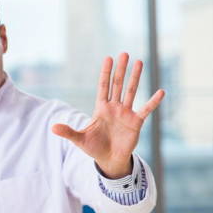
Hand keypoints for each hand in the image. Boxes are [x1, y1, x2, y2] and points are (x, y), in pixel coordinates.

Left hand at [52, 52, 164, 178]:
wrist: (108, 159)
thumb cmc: (93, 147)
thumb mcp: (79, 139)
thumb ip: (68, 131)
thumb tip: (52, 127)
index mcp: (101, 108)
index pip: (103, 86)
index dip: (105, 72)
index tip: (108, 57)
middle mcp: (114, 107)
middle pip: (118, 84)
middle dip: (120, 69)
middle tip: (124, 53)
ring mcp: (126, 113)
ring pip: (132, 91)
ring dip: (135, 77)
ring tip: (140, 62)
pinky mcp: (136, 122)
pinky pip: (146, 110)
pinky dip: (153, 102)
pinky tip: (160, 91)